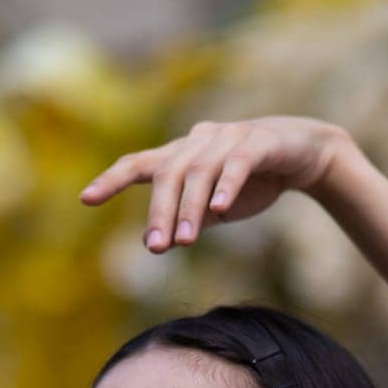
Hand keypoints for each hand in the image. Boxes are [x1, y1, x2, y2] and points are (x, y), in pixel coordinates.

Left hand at [78, 116, 351, 251]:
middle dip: (160, 212)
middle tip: (156, 248)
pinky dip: (227, 186)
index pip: (139, 164)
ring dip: (190, 208)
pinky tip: (219, 210)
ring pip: (200, 172)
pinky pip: (238, 165)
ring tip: (184, 241)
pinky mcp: (258, 144)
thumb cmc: (250, 180)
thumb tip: (154, 243)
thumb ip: (186, 219)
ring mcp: (228, 139)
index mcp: (181, 155)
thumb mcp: (213, 206)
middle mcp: (198, 141)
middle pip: (169, 173)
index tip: (86, 199)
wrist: (300, 154)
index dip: (112, 179)